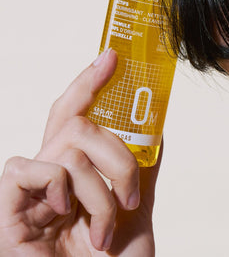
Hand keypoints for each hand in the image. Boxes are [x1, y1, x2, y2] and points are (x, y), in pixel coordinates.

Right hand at [0, 49, 160, 255]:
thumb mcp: (136, 212)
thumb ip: (142, 168)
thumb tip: (157, 130)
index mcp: (78, 172)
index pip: (77, 114)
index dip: (90, 81)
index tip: (113, 55)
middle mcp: (51, 176)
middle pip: (74, 118)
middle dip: (116, 150)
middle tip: (132, 192)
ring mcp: (28, 194)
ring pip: (67, 147)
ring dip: (100, 188)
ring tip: (106, 229)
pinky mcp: (6, 212)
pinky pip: (26, 168)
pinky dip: (59, 187)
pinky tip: (66, 217)